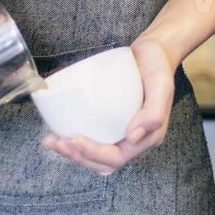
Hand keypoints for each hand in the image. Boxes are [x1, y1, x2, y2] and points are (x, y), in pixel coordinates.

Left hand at [42, 37, 175, 175]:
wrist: (154, 52)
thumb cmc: (158, 68)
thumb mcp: (161, 86)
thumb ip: (153, 113)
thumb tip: (133, 137)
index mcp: (148, 137)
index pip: (117, 158)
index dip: (94, 154)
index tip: (74, 140)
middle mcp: (135, 140)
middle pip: (103, 162)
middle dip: (79, 157)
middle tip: (57, 142)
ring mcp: (122, 132)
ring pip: (97, 156)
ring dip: (74, 154)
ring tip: (53, 141)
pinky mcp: (112, 121)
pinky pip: (95, 139)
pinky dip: (77, 141)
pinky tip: (60, 132)